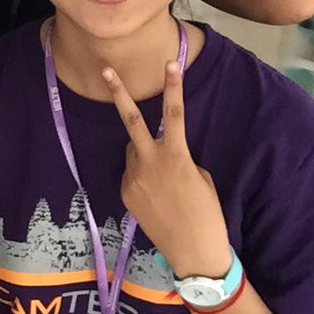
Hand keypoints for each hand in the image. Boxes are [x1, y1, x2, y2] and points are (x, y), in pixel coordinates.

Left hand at [105, 61, 230, 278]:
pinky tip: (157, 196)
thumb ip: (178, 157)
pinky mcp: (126, 192)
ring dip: (143, 152)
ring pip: (133, 150)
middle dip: (119, 93)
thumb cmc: (207, 213)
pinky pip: (132, 173)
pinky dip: (142, 175)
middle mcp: (150, 162)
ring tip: (163, 180)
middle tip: (107, 70)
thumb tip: (162, 153)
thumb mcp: (200, 177)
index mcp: (176, 156)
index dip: (173, 86)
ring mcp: (134, 178)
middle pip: (131, 120)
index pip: (175, 113)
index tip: (170, 62)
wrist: (193, 251)